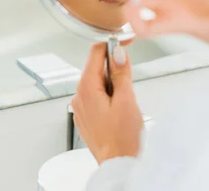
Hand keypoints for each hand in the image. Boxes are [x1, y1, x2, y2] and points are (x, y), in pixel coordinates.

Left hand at [71, 43, 142, 163]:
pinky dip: (108, 96)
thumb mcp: (126, 100)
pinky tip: (118, 110)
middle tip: (129, 82)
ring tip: (124, 102)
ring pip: (97, 83)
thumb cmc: (122, 138)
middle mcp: (79, 96)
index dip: (111, 45)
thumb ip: (121, 73)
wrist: (119, 165)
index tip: (126, 43)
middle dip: (114, 69)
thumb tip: (118, 53)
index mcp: (86, 88)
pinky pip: (96, 97)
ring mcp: (80, 107)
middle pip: (96, 68)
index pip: (95, 53)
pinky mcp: (85, 117)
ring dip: (112, 84)